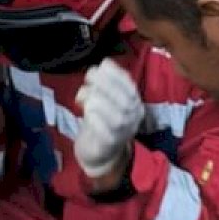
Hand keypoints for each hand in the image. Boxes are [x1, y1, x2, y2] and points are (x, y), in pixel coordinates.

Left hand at [74, 58, 144, 178]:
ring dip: (98, 101)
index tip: (101, 65)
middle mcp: (133, 118)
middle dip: (105, 84)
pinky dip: (95, 119)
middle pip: (125, 99)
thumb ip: (103, 85)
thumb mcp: (104, 99)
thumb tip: (99, 67)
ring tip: (84, 99)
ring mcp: (124, 133)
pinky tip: (87, 114)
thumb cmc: (101, 121)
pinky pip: (106, 132)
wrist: (100, 154)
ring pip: (117, 115)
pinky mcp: (110, 145)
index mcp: (134, 104)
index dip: (117, 73)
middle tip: (88, 80)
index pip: (131, 86)